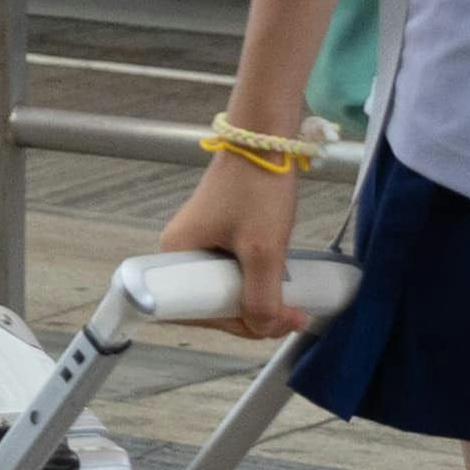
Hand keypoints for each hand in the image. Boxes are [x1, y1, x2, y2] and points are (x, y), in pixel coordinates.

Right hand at [152, 153, 309, 337]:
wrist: (265, 140)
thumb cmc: (257, 190)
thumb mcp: (263, 250)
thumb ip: (262, 297)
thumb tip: (262, 329)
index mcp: (176, 254)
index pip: (194, 311)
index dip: (232, 325)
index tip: (266, 325)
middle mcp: (182, 251)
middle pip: (212, 302)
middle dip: (252, 316)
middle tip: (290, 316)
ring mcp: (202, 242)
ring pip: (227, 289)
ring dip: (259, 301)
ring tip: (292, 304)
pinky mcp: (220, 235)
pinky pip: (234, 272)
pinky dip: (258, 283)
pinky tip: (281, 284)